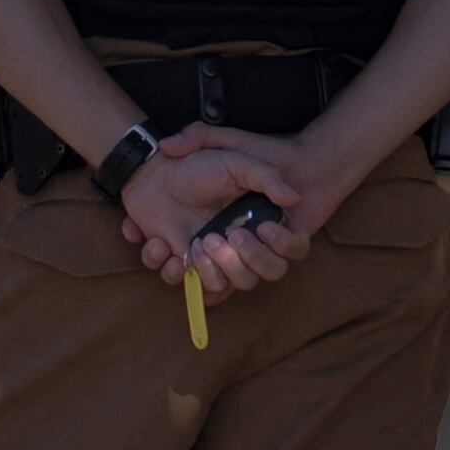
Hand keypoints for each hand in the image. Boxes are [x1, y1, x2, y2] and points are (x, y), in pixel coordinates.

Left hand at [120, 131, 314, 290]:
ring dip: (211, 270)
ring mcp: (217, 258)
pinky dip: (174, 270)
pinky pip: (192, 287)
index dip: (284, 244)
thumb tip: (294, 198)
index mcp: (260, 220)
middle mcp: (243, 244)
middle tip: (220, 236)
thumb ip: (267, 177)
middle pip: (263, 274)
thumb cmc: (199, 167)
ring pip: (228, 285)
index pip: (291, 248)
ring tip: (194, 243)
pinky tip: (162, 243)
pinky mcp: (188, 264)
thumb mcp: (237, 163)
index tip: (262, 227)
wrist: (154, 175)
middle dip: (243, 260)